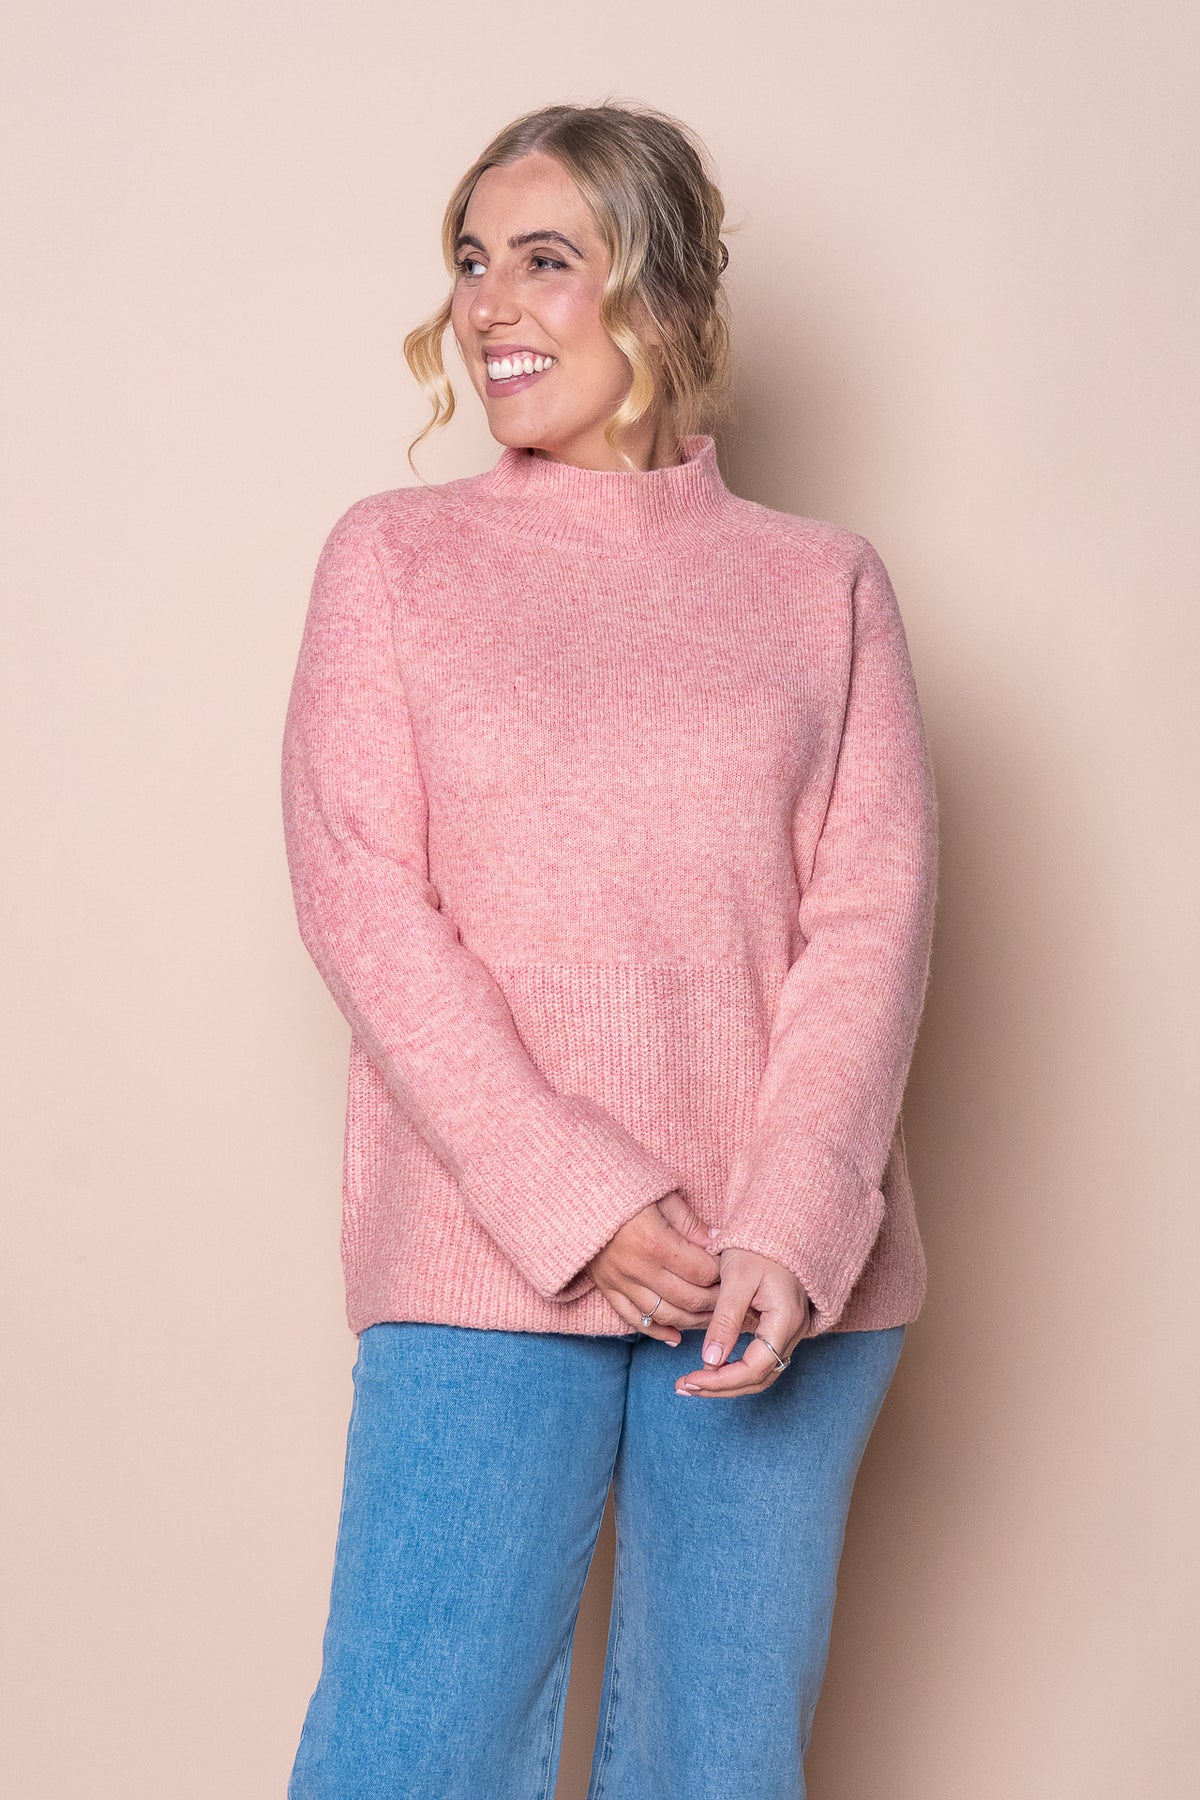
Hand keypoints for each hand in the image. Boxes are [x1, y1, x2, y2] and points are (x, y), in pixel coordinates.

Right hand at [586, 1190, 721, 1344]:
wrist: (573, 1194)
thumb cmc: (622, 1189)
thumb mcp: (661, 1195)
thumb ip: (689, 1223)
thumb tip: (717, 1242)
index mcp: (655, 1242)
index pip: (701, 1271)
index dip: (721, 1274)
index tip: (730, 1270)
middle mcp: (638, 1268)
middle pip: (688, 1298)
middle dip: (714, 1301)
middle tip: (729, 1298)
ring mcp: (620, 1282)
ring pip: (664, 1315)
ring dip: (692, 1321)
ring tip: (711, 1319)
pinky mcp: (607, 1288)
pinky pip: (633, 1319)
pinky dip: (656, 1331)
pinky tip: (675, 1337)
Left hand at [675, 1248, 810, 1396]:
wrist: (779, 1227)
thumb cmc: (758, 1247)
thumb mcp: (737, 1279)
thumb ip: (726, 1320)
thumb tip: (710, 1361)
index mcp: (785, 1321)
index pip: (755, 1368)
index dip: (722, 1381)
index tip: (690, 1379)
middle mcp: (794, 1331)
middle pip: (759, 1378)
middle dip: (721, 1387)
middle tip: (684, 1386)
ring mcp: (790, 1332)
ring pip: (761, 1373)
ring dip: (727, 1382)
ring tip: (693, 1382)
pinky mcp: (780, 1328)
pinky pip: (761, 1360)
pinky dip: (736, 1368)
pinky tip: (712, 1366)